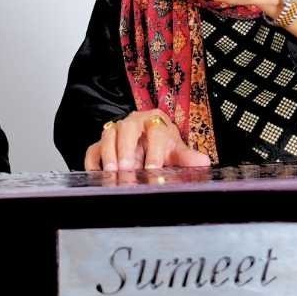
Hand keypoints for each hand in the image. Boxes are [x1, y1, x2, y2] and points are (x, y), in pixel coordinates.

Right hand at [84, 109, 210, 170]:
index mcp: (155, 121)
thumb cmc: (163, 146)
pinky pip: (93, 150)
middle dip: (126, 150)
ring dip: (109, 155)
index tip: (154, 168)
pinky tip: (97, 174)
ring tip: (112, 173)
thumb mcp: (177, 151)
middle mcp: (133, 123)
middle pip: (127, 130)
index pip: (155, 132)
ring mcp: (115, 132)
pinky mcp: (100, 144)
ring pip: (108, 137)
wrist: (149, 142)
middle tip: (127, 169)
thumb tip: (203, 162)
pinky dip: (93, 162)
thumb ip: (188, 158)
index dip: (154, 151)